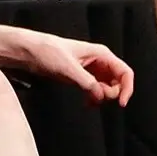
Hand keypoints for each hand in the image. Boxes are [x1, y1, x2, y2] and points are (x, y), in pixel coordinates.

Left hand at [0, 25, 133, 105]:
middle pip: (118, 82)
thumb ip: (87, 82)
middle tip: (97, 99)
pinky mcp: (82, 77)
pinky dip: (94, 99)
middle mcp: (99, 61)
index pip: (125, 72)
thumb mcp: (68, 68)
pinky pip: (96, 91)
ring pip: (108, 87)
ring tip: (89, 101)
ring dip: (102, 98)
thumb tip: (101, 95)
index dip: (127, 88)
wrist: (29, 52)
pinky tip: (87, 103)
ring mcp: (91, 70)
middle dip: (111, 94)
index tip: (121, 103)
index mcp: (101, 54)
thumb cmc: (48, 52)